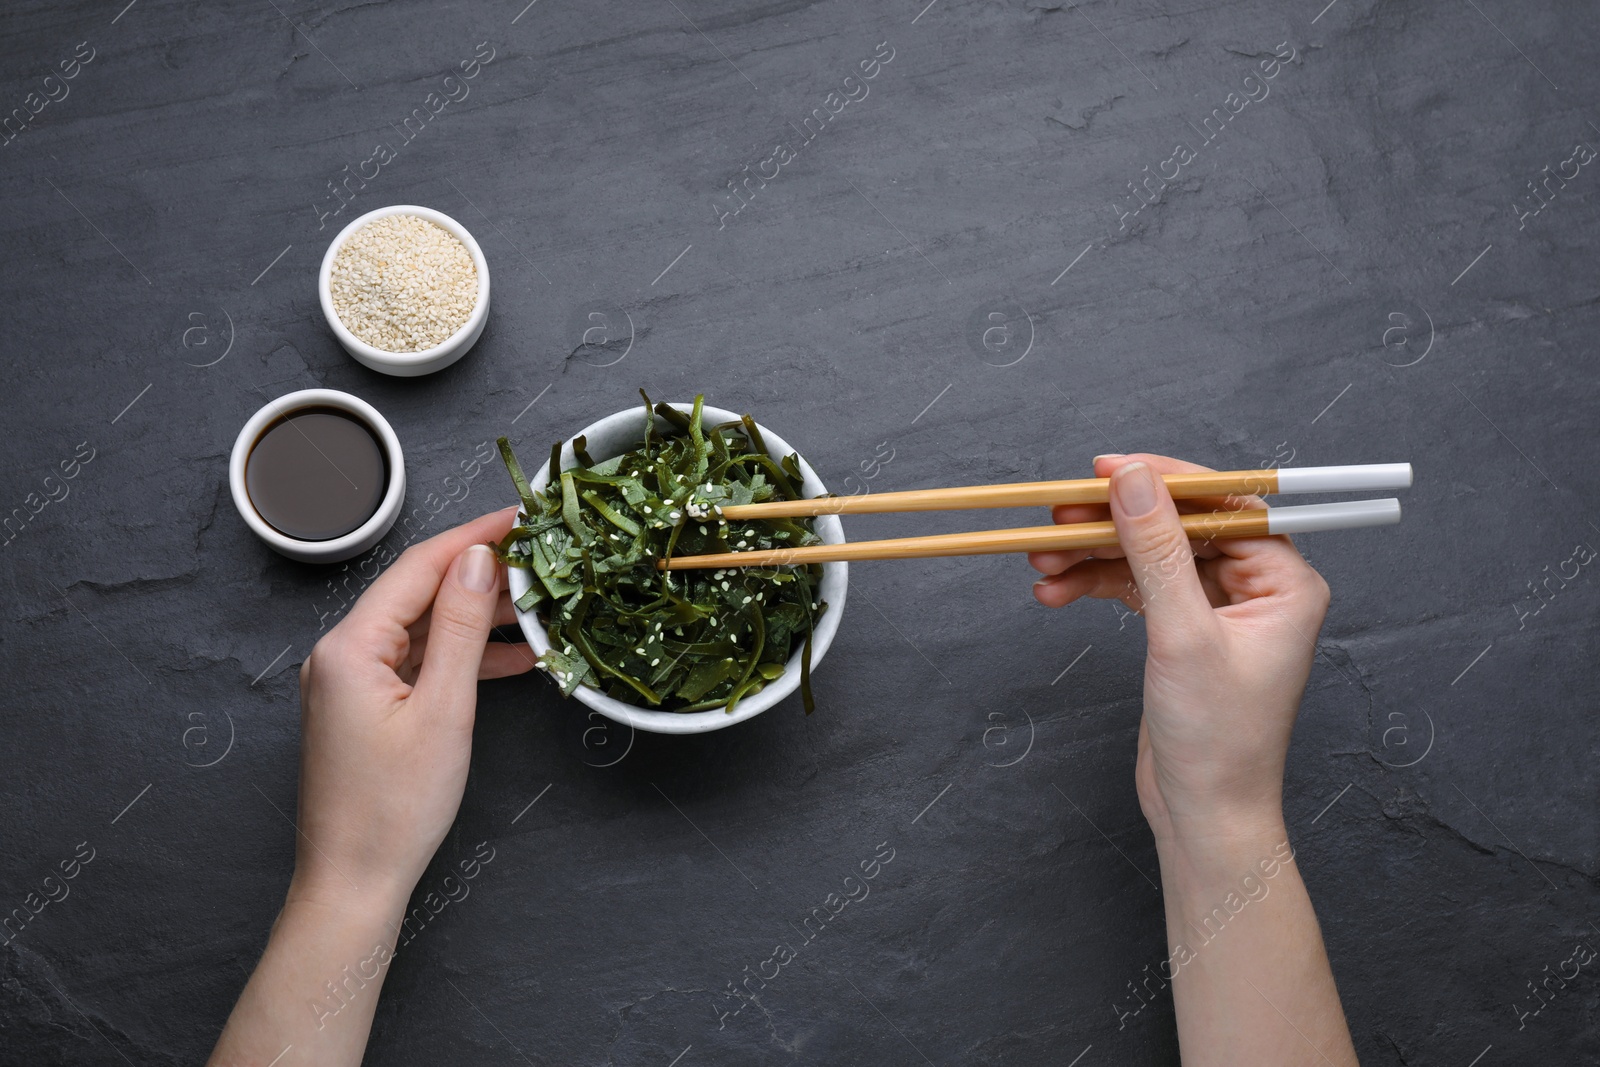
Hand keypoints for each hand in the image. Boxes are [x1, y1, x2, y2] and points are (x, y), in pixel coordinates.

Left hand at [291, 507, 534, 911]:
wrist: (354, 882)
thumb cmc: (394, 808)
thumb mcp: (443, 711)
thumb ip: (461, 629)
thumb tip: (479, 560)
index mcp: (350, 646)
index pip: (420, 567)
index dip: (474, 535)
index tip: (521, 515)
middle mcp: (342, 654)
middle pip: (420, 593)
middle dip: (481, 574)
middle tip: (541, 560)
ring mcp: (352, 682)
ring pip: (424, 628)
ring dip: (477, 617)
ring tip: (537, 607)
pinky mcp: (367, 707)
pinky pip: (419, 664)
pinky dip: (462, 657)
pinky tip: (510, 658)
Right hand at [1029, 454, 1329, 841]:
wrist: (1204, 816)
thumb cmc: (1217, 741)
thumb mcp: (1181, 634)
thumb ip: (1155, 549)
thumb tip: (1131, 479)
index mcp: (1284, 581)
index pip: (1222, 504)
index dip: (1162, 481)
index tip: (1104, 469)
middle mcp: (1258, 588)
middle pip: (1177, 526)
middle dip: (1113, 523)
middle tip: (1057, 516)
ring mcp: (1218, 609)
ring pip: (1148, 556)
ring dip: (1093, 555)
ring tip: (1042, 561)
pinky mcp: (1183, 632)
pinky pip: (1136, 588)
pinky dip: (1095, 585)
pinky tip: (1056, 590)